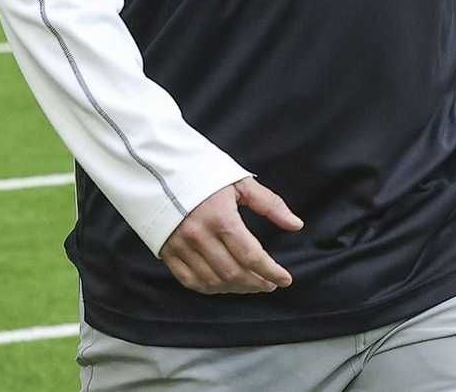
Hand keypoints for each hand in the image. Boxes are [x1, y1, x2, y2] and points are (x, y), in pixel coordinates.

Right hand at [159, 177, 303, 295]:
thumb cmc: (203, 172)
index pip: (252, 256)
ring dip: (236, 288)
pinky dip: (210, 288)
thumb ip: (269, 204)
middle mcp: (199, 235)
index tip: (285, 280)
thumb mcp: (239, 182)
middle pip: (234, 273)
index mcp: (221, 217)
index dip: (272, 272)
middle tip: (269, 284)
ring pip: (213, 281)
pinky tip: (224, 285)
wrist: (159, 167)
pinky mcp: (167, 252)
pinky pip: (190, 281)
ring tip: (250, 284)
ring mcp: (181, 246)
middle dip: (256, 283)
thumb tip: (296, 225)